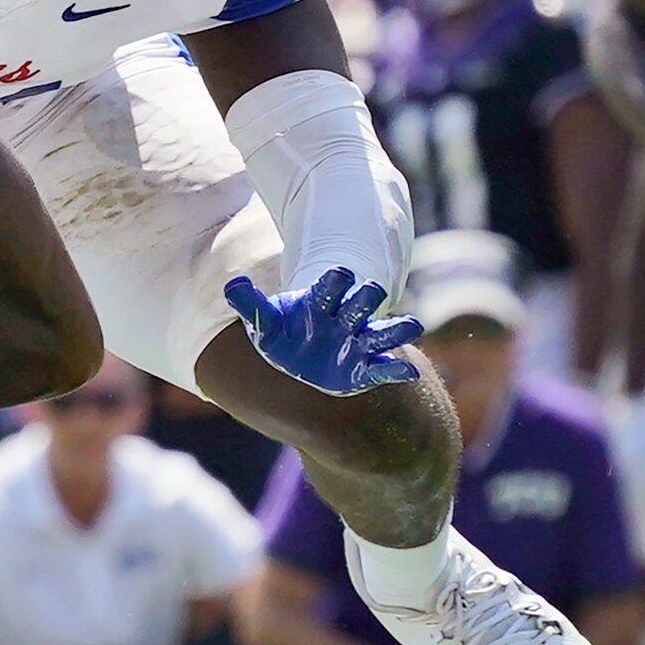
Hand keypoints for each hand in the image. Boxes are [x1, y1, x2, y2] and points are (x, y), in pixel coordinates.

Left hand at [224, 267, 423, 396]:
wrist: (299, 362)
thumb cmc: (285, 335)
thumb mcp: (265, 323)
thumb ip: (250, 305)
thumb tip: (231, 285)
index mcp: (321, 303)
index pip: (331, 286)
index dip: (336, 280)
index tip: (341, 273)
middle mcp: (345, 320)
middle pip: (360, 304)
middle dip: (366, 298)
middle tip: (371, 291)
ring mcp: (358, 344)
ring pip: (382, 334)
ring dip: (396, 329)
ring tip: (412, 326)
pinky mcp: (365, 370)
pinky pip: (384, 370)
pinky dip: (398, 370)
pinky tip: (409, 371)